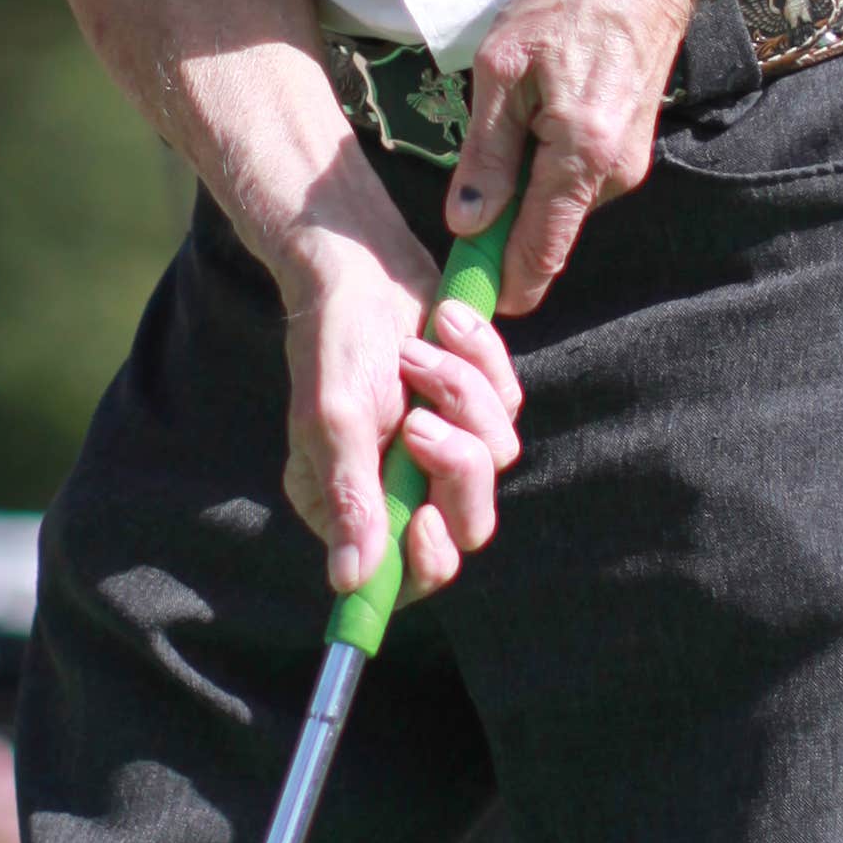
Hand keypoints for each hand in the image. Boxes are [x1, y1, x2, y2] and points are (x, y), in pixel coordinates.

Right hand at [277, 197, 523, 603]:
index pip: (408, 573)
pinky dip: (479, 361)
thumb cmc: (334, 338)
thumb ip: (349, 497)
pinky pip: (508, 404)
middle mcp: (400, 485)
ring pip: (495, 455)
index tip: (428, 517)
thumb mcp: (334, 417)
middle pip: (467, 523)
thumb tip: (349, 580)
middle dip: (455, 469)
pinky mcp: (476, 406)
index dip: (427, 558)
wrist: (362, 262)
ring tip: (417, 352)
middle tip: (421, 422)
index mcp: (353, 503)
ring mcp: (443, 446)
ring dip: (460, 394)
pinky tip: (443, 325)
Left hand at [444, 0, 706, 312]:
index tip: (460, 302)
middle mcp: (615, 174)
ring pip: (560, 206)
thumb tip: (466, 223)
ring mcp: (629, 163)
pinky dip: (544, 172)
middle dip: (503, 238)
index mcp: (582, 156)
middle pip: (548, 236)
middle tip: (456, 216)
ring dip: (523, 194)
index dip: (499, 285)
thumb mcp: (504, 67)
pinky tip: (527, 124)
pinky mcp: (631, 147)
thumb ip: (486, 152)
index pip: (540, 254)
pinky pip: (575, 180)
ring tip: (496, 142)